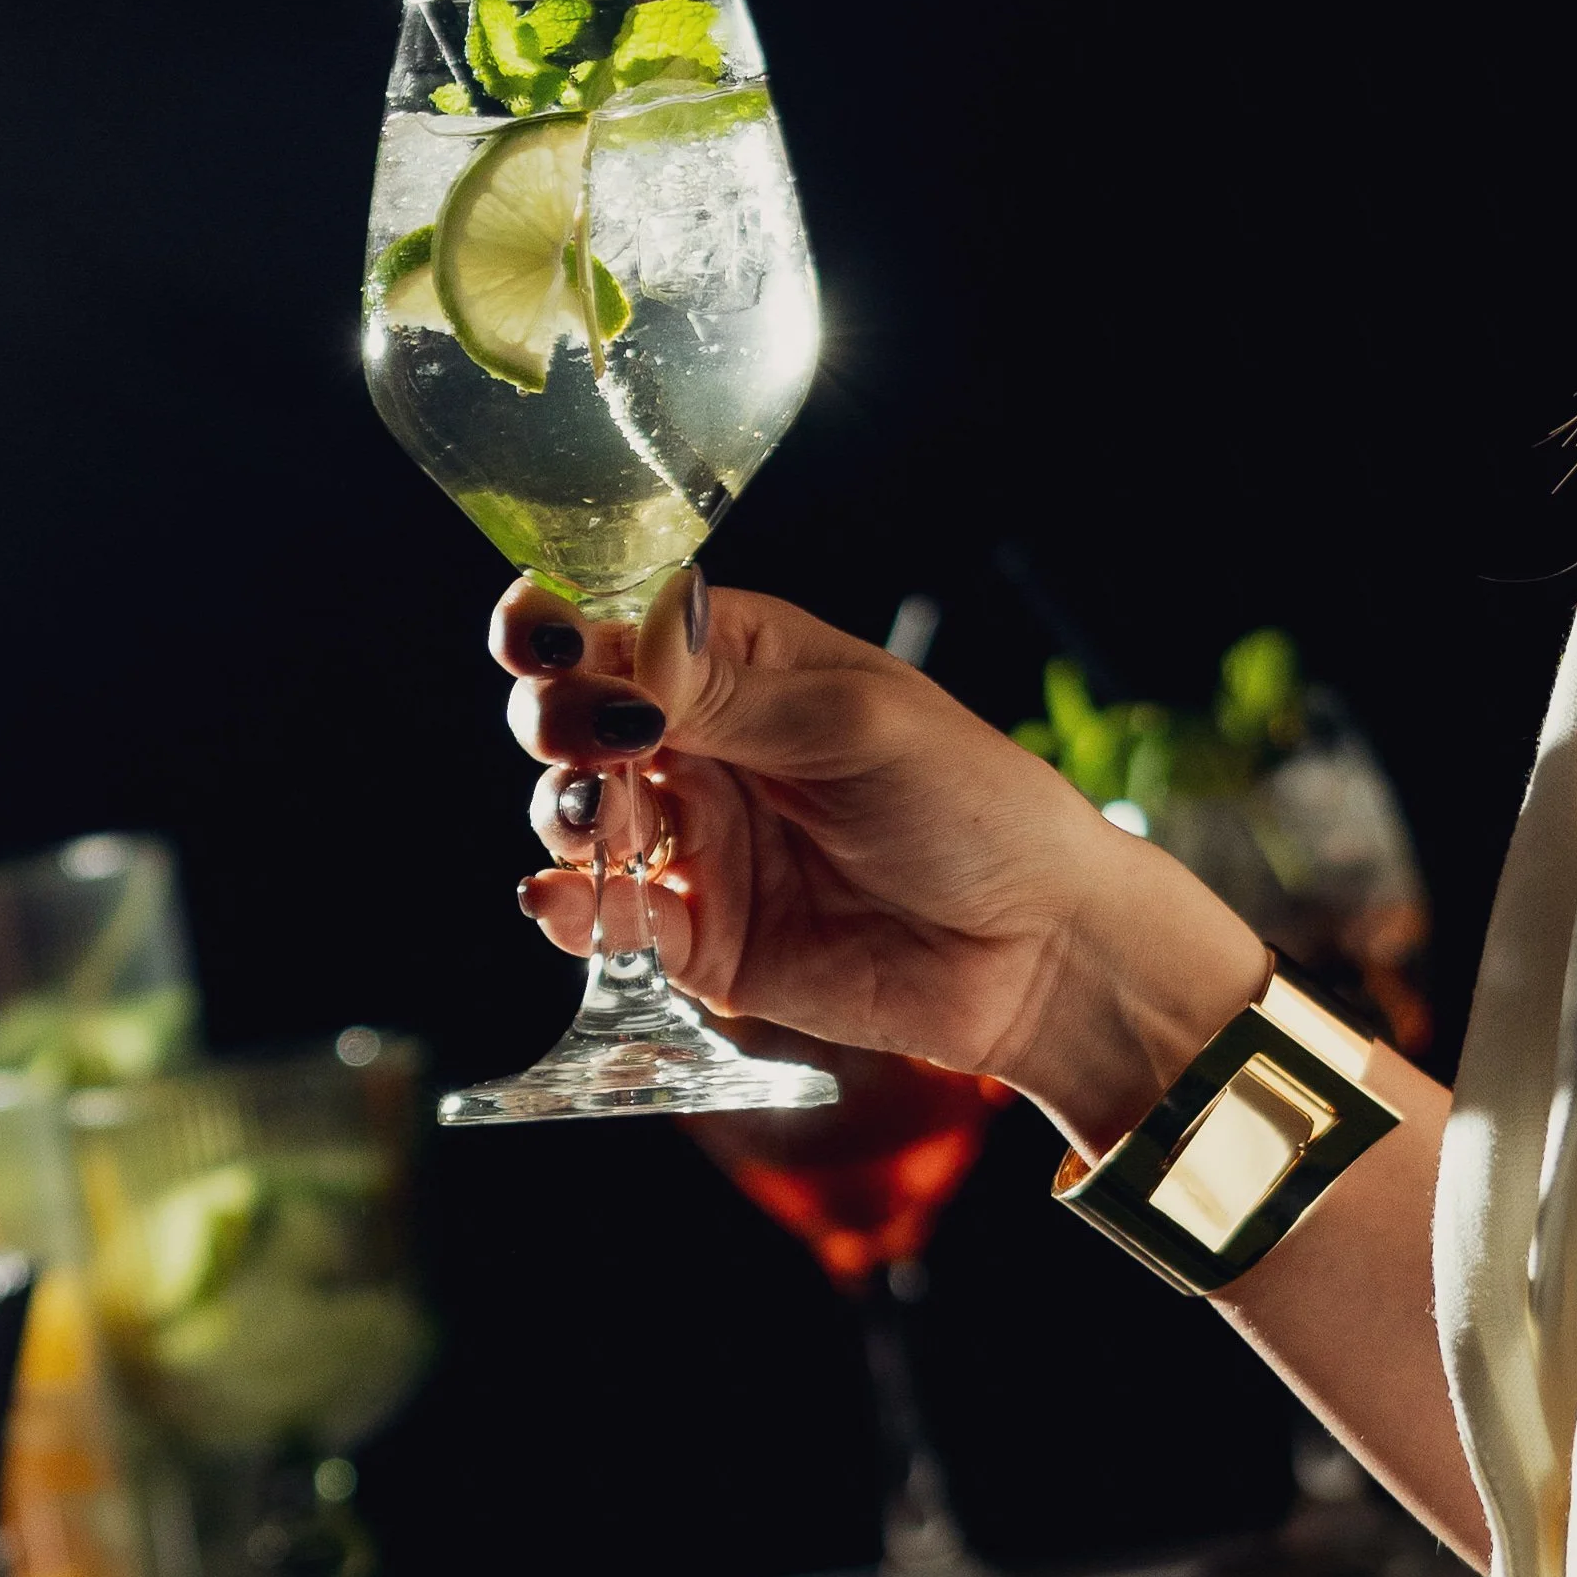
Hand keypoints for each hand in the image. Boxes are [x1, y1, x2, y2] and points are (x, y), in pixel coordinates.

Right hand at [498, 571, 1269, 1154]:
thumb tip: (614, 652)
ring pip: (579, 817)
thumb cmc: (976, 808)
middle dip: (554, 722)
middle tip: (584, 745)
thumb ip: (727, 695)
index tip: (540, 647)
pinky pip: (607, 920)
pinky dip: (572, 911)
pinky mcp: (701, 938)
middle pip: (575, 718)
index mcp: (742, 664)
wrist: (1036, 951)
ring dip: (564, 816)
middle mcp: (706, 746)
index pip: (619, 625)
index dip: (561, 629)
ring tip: (599, 825)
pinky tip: (571, 903)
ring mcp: (698, 843)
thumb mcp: (857, 724)